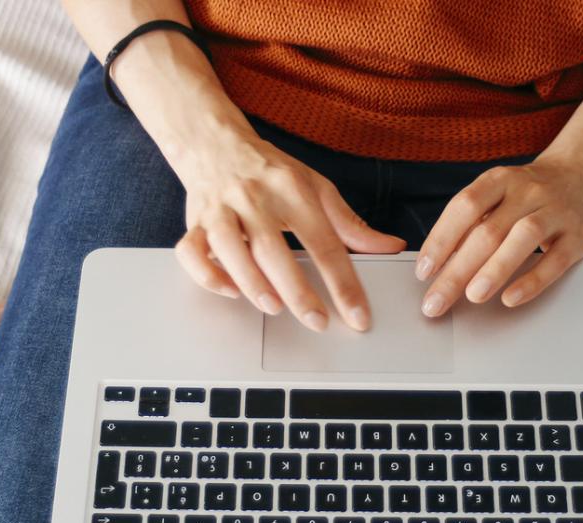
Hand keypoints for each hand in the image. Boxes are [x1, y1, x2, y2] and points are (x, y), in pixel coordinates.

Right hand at [169, 129, 405, 331]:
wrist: (215, 142)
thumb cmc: (269, 170)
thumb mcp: (315, 187)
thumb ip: (350, 224)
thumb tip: (391, 247)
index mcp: (292, 190)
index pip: (325, 242)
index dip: (344, 284)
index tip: (358, 316)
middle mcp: (254, 198)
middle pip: (275, 249)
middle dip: (298, 291)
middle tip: (318, 322)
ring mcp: (220, 210)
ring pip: (229, 249)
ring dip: (251, 282)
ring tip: (274, 308)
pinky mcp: (194, 222)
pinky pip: (191, 252)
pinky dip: (208, 275)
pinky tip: (230, 290)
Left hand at [416, 159, 582, 316]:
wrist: (581, 176)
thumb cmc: (527, 196)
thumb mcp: (497, 196)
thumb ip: (471, 224)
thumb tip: (437, 266)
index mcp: (500, 180)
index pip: (465, 206)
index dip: (441, 239)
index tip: (423, 271)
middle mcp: (528, 191)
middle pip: (489, 230)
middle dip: (458, 270)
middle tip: (437, 301)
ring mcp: (556, 211)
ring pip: (524, 238)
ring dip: (494, 269)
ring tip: (472, 296)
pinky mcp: (579, 235)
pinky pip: (556, 260)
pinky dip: (532, 280)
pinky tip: (511, 298)